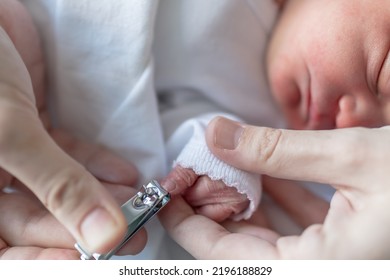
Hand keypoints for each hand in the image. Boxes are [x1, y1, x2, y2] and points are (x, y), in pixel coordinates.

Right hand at [0, 1, 140, 258]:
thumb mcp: (7, 131)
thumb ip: (57, 185)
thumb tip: (102, 238)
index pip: (10, 245)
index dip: (51, 256)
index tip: (97, 258)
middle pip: (41, 217)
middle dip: (90, 227)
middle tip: (135, 234)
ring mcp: (16, 149)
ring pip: (62, 186)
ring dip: (102, 196)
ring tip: (140, 206)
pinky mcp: (36, 123)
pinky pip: (71, 153)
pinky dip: (99, 164)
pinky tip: (126, 174)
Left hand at [159, 116, 389, 258]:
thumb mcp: (356, 157)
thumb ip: (280, 150)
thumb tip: (219, 132)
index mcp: (321, 270)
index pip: (224, 258)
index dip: (189, 224)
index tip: (170, 191)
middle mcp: (322, 272)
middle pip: (241, 248)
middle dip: (216, 206)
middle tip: (195, 170)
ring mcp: (334, 262)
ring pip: (269, 236)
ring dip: (245, 199)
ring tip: (223, 166)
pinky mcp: (347, 245)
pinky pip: (297, 228)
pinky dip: (277, 199)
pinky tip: (264, 172)